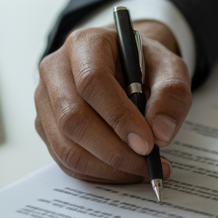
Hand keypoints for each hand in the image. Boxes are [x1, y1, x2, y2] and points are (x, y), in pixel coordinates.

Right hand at [34, 20, 190, 182]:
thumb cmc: (144, 64)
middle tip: (147, 164)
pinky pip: (65, 159)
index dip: (119, 117)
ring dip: (106, 167)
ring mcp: (45, 100)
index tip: (148, 144)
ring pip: (66, 146)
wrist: (125, 65)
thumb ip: (172, 93)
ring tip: (140, 170)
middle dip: (114, 151)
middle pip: (73, 119)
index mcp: (85, 44)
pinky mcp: (46, 126)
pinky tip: (123, 170)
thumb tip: (160, 132)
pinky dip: (96, 172)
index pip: (92, 82)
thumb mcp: (170, 67)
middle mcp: (55, 70)